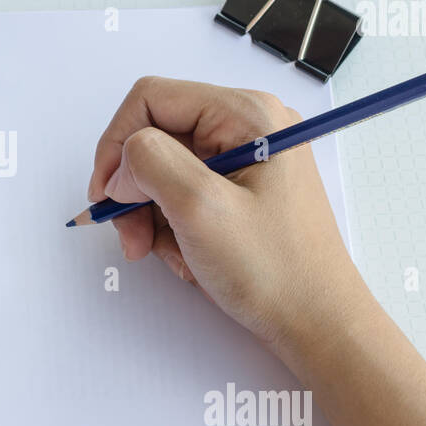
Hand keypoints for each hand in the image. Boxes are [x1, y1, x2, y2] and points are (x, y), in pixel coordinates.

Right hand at [88, 77, 372, 358]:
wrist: (318, 325)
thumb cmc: (278, 271)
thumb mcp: (201, 209)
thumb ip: (150, 163)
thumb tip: (122, 160)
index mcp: (247, 115)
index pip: (151, 100)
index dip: (117, 145)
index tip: (107, 195)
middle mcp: (247, 128)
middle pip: (155, 136)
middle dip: (135, 189)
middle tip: (133, 236)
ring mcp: (245, 160)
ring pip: (163, 170)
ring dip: (150, 215)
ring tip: (167, 253)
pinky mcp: (240, 191)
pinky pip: (182, 195)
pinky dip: (172, 228)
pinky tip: (188, 258)